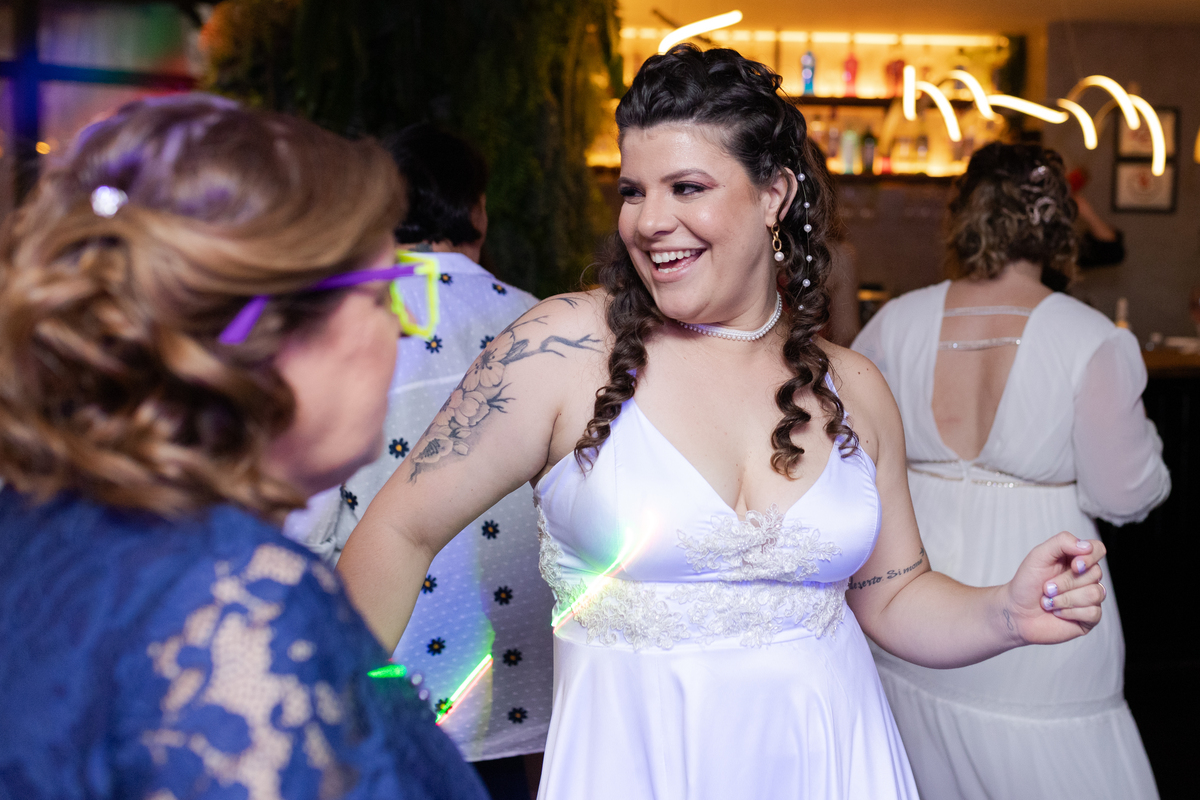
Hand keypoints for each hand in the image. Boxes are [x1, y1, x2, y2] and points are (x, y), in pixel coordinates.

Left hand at [1003, 531, 1106, 645]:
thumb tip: (1087, 546)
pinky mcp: (1090, 617)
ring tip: (1049, 601)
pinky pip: (1093, 613)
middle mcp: (1087, 577)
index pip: (1098, 549)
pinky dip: (1069, 612)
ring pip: (1095, 594)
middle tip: (1046, 587)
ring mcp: (1090, 598)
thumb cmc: (1027, 582)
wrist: (1016, 611)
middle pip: (1095, 573)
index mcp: (1076, 558)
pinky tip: (1057, 612)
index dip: (1090, 557)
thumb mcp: (1038, 555)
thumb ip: (1061, 542)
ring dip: (1065, 598)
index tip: (1074, 565)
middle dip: (1065, 582)